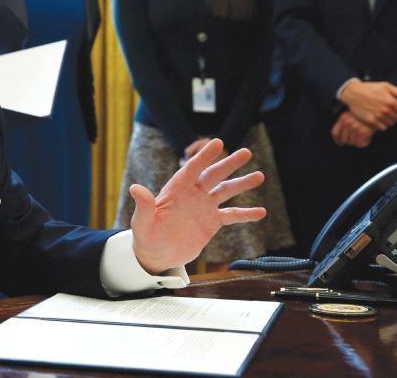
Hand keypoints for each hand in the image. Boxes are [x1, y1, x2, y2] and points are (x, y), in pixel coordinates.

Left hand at [128, 138, 265, 274]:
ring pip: (225, 191)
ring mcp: (203, 207)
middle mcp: (192, 194)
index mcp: (176, 190)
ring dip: (242, 184)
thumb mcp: (142, 223)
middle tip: (246, 152)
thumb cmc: (146, 237)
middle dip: (229, 163)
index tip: (217, 142)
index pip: (192, 169)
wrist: (157, 254)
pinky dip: (246, 214)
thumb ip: (143, 206)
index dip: (204, 156)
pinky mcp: (211, 222)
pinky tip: (261, 211)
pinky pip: (231, 215)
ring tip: (259, 175)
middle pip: (213, 175)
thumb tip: (135, 188)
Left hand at [331, 111, 373, 147]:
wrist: (380, 114)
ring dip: (358, 141)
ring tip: (364, 135)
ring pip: (351, 143)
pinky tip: (368, 136)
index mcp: (343, 117)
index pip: (335, 133)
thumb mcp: (352, 117)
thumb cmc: (366, 117)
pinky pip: (359, 144)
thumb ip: (344, 126)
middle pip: (344, 140)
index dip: (337, 140)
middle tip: (358, 138)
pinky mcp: (363, 131)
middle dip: (350, 141)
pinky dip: (365, 142)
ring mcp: (354, 126)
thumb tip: (340, 142)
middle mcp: (347, 121)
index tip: (340, 144)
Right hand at [339, 79, 396, 130]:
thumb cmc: (370, 88)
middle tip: (388, 112)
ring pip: (390, 124)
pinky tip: (378, 119)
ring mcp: (378, 116)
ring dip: (389, 121)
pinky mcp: (370, 121)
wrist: (353, 93)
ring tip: (383, 116)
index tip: (395, 108)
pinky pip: (382, 128)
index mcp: (390, 101)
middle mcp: (385, 109)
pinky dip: (382, 125)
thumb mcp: (386, 86)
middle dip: (395, 115)